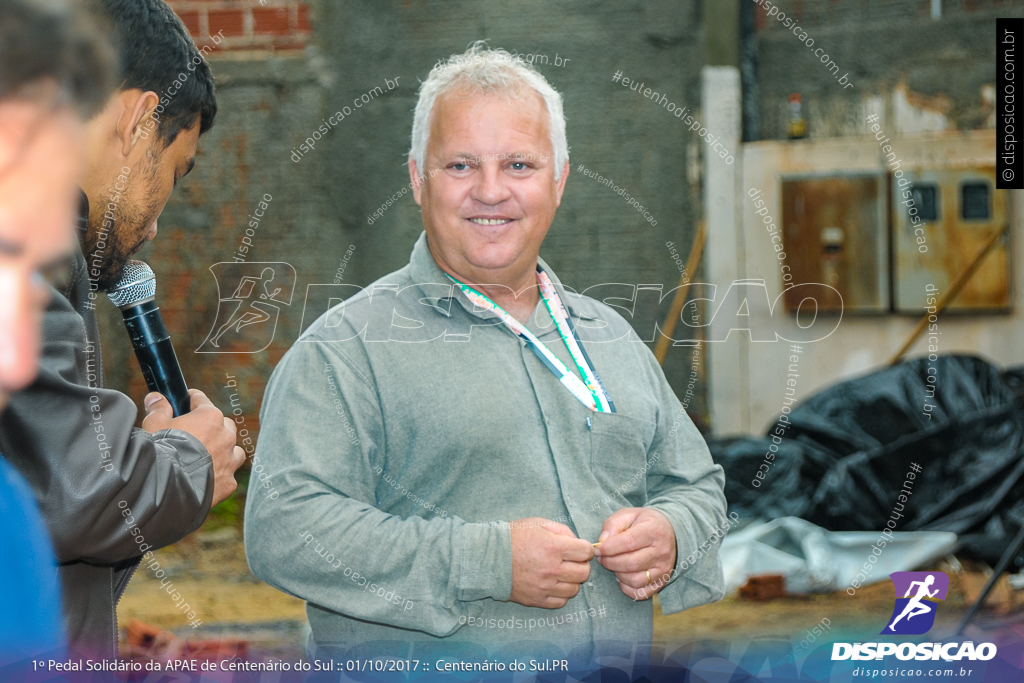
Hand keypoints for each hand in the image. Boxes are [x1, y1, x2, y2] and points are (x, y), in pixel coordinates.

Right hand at [142, 389, 245, 505]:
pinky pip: (228, 475)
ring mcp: (230, 460)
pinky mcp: (228, 482)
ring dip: (223, 450)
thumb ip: (158, 409)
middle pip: (223, 425)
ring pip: (233, 450)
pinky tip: (206, 478)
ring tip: (207, 456)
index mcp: (210, 417)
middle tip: (195, 433)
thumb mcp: (154, 424)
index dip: (191, 400)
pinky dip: (220, 475)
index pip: (201, 400)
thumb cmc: (162, 450)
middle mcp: (226, 436)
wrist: (168, 487)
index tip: (186, 401)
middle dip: (211, 427)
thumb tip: (155, 397)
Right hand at [509, 518, 593, 608]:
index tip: (578, 548)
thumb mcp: (538, 523)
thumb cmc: (513, 537)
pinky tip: (552, 584)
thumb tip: (577, 541)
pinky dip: (560, 594)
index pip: (586, 551)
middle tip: (570, 561)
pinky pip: (561, 602)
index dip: (584, 548)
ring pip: (574, 589)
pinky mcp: (537, 600)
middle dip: (580, 564)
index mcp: (553, 547)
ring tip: (560, 573)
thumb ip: (561, 530)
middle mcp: (551, 569)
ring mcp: (544, 587)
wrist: (488, 558)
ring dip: (571, 580)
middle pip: (584, 572)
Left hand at [594, 507, 676, 600]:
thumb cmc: (643, 522)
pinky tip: (622, 576)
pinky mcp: (662, 581)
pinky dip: (626, 588)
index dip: (609, 548)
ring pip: (635, 580)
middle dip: (610, 562)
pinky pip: (640, 592)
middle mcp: (662, 551)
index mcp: (654, 531)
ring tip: (613, 565)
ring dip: (618, 575)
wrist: (669, 532)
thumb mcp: (628, 514)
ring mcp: (664, 569)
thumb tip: (602, 542)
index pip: (629, 543)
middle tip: (601, 558)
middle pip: (631, 563)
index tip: (597, 549)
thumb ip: (613, 524)